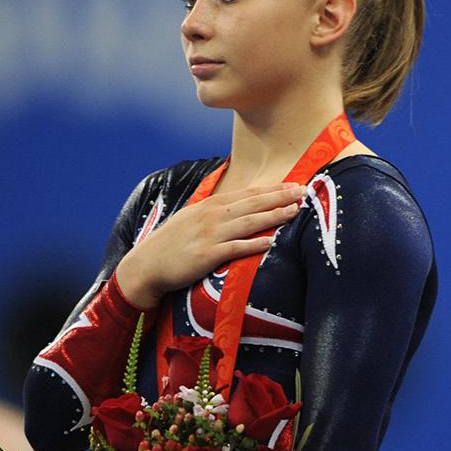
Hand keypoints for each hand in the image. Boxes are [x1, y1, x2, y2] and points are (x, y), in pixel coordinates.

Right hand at [116, 183, 304, 307]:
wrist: (146, 265)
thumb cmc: (173, 244)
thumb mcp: (193, 219)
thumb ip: (217, 212)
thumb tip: (242, 207)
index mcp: (210, 206)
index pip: (248, 194)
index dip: (273, 190)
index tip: (295, 185)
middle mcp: (212, 217)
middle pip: (253, 204)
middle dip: (280, 197)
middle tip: (304, 192)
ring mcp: (209, 235)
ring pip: (248, 223)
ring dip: (273, 216)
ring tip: (294, 211)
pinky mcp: (206, 256)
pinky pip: (235, 249)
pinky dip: (253, 245)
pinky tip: (270, 242)